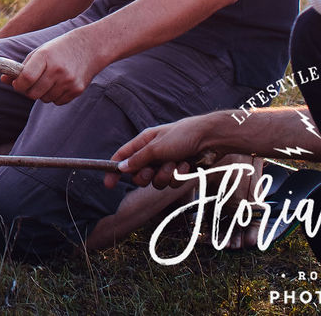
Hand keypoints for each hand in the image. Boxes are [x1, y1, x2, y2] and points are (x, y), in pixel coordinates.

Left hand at [8, 27, 102, 104]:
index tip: (17, 84)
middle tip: (30, 84)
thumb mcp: (39, 52)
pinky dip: (55, 96)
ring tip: (48, 81)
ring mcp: (68, 81)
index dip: (18, 85)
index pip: (26, 78)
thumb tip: (3, 80)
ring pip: (45, 99)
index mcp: (45, 57)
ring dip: (42, 94)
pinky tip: (59, 84)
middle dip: (28, 91)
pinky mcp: (77, 90)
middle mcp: (57, 70)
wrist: (89, 47)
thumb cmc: (59, 49)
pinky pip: (58, 102)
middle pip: (33, 93)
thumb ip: (22, 67)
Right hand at [111, 114, 234, 189]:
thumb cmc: (183, 136)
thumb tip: (121, 168)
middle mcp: (154, 154)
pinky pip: (172, 183)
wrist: (211, 139)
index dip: (114, 170)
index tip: (108, 184)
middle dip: (146, 176)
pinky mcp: (180, 172)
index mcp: (144, 142)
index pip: (123, 157)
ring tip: (176, 164)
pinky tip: (187, 165)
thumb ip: (138, 159)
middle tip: (152, 170)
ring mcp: (167, 163)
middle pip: (139, 175)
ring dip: (165, 175)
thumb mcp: (156, 147)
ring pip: (156, 181)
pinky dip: (179, 176)